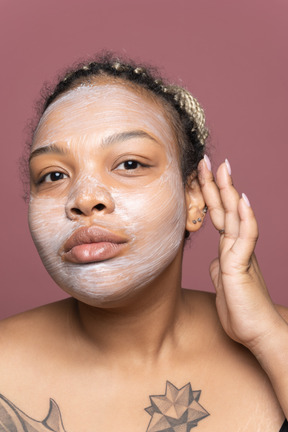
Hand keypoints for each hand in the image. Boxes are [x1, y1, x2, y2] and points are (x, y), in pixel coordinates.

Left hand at [197, 155, 285, 354]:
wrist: (257, 332)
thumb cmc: (240, 310)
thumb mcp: (223, 283)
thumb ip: (218, 267)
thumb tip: (213, 260)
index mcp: (228, 249)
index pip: (217, 215)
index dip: (209, 194)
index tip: (201, 174)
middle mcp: (235, 246)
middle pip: (224, 209)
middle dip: (216, 183)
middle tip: (209, 160)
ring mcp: (241, 254)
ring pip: (235, 217)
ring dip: (229, 192)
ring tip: (224, 169)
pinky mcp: (243, 266)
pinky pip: (246, 238)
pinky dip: (245, 218)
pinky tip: (242, 200)